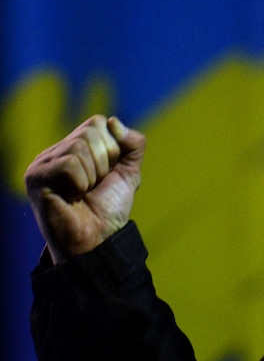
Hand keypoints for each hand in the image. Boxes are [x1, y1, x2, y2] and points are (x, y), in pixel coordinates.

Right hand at [24, 115, 145, 263]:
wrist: (98, 239)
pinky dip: (80, 182)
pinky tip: (72, 197)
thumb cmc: (109, 208)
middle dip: (105, 161)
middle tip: (95, 185)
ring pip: (79, 145)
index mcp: (75, 146)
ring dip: (93, 174)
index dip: (114, 148)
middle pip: (90, 131)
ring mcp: (42, 163)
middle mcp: (56, 151)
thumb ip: (132, 143)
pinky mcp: (35, 177)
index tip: (108, 173)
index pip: (99, 122)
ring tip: (82, 192)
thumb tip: (114, 121)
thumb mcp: (129, 171)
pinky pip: (69, 163)